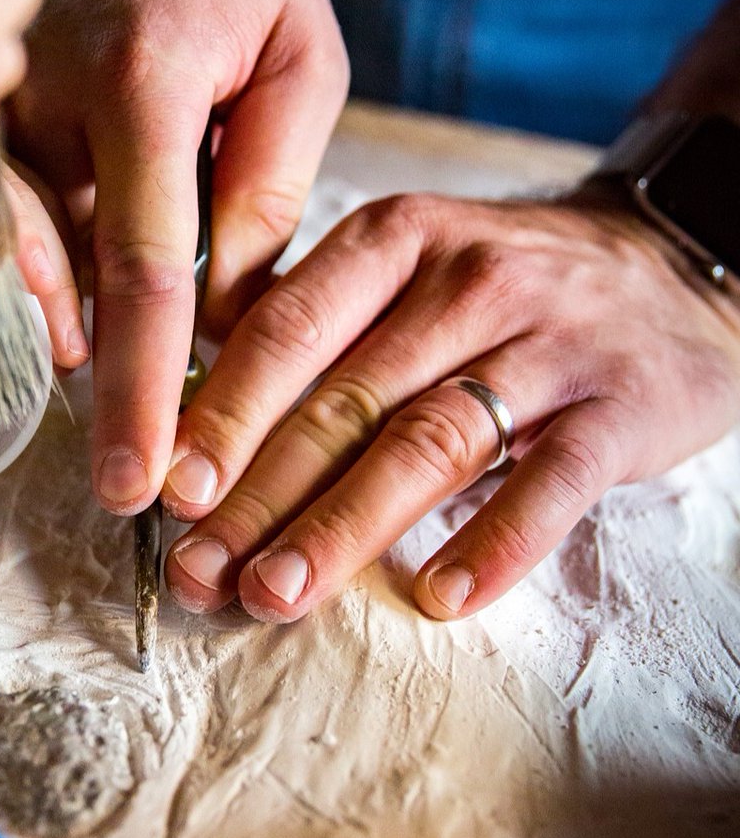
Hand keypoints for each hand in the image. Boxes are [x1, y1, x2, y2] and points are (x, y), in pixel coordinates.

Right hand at [7, 0, 348, 514]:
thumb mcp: (302, 51)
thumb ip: (273, 183)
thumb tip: (233, 305)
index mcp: (145, 84)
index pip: (147, 268)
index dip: (144, 384)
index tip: (146, 474)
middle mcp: (51, 103)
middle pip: (81, 283)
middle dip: (109, 391)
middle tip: (126, 483)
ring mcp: (4, 109)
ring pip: (44, 261)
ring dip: (85, 332)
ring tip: (120, 393)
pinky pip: (13, 224)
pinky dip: (51, 279)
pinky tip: (77, 312)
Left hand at [161, 191, 739, 620]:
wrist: (669, 267)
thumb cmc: (499, 288)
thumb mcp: (405, 268)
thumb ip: (315, 329)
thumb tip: (200, 424)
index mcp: (392, 241)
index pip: (285, 331)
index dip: (223, 417)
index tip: (169, 493)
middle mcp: (466, 280)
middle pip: (344, 400)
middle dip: (260, 496)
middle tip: (201, 571)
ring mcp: (549, 342)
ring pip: (428, 443)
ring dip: (343, 528)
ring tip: (278, 593)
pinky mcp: (622, 406)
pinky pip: (551, 483)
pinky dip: (494, 542)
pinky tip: (437, 597)